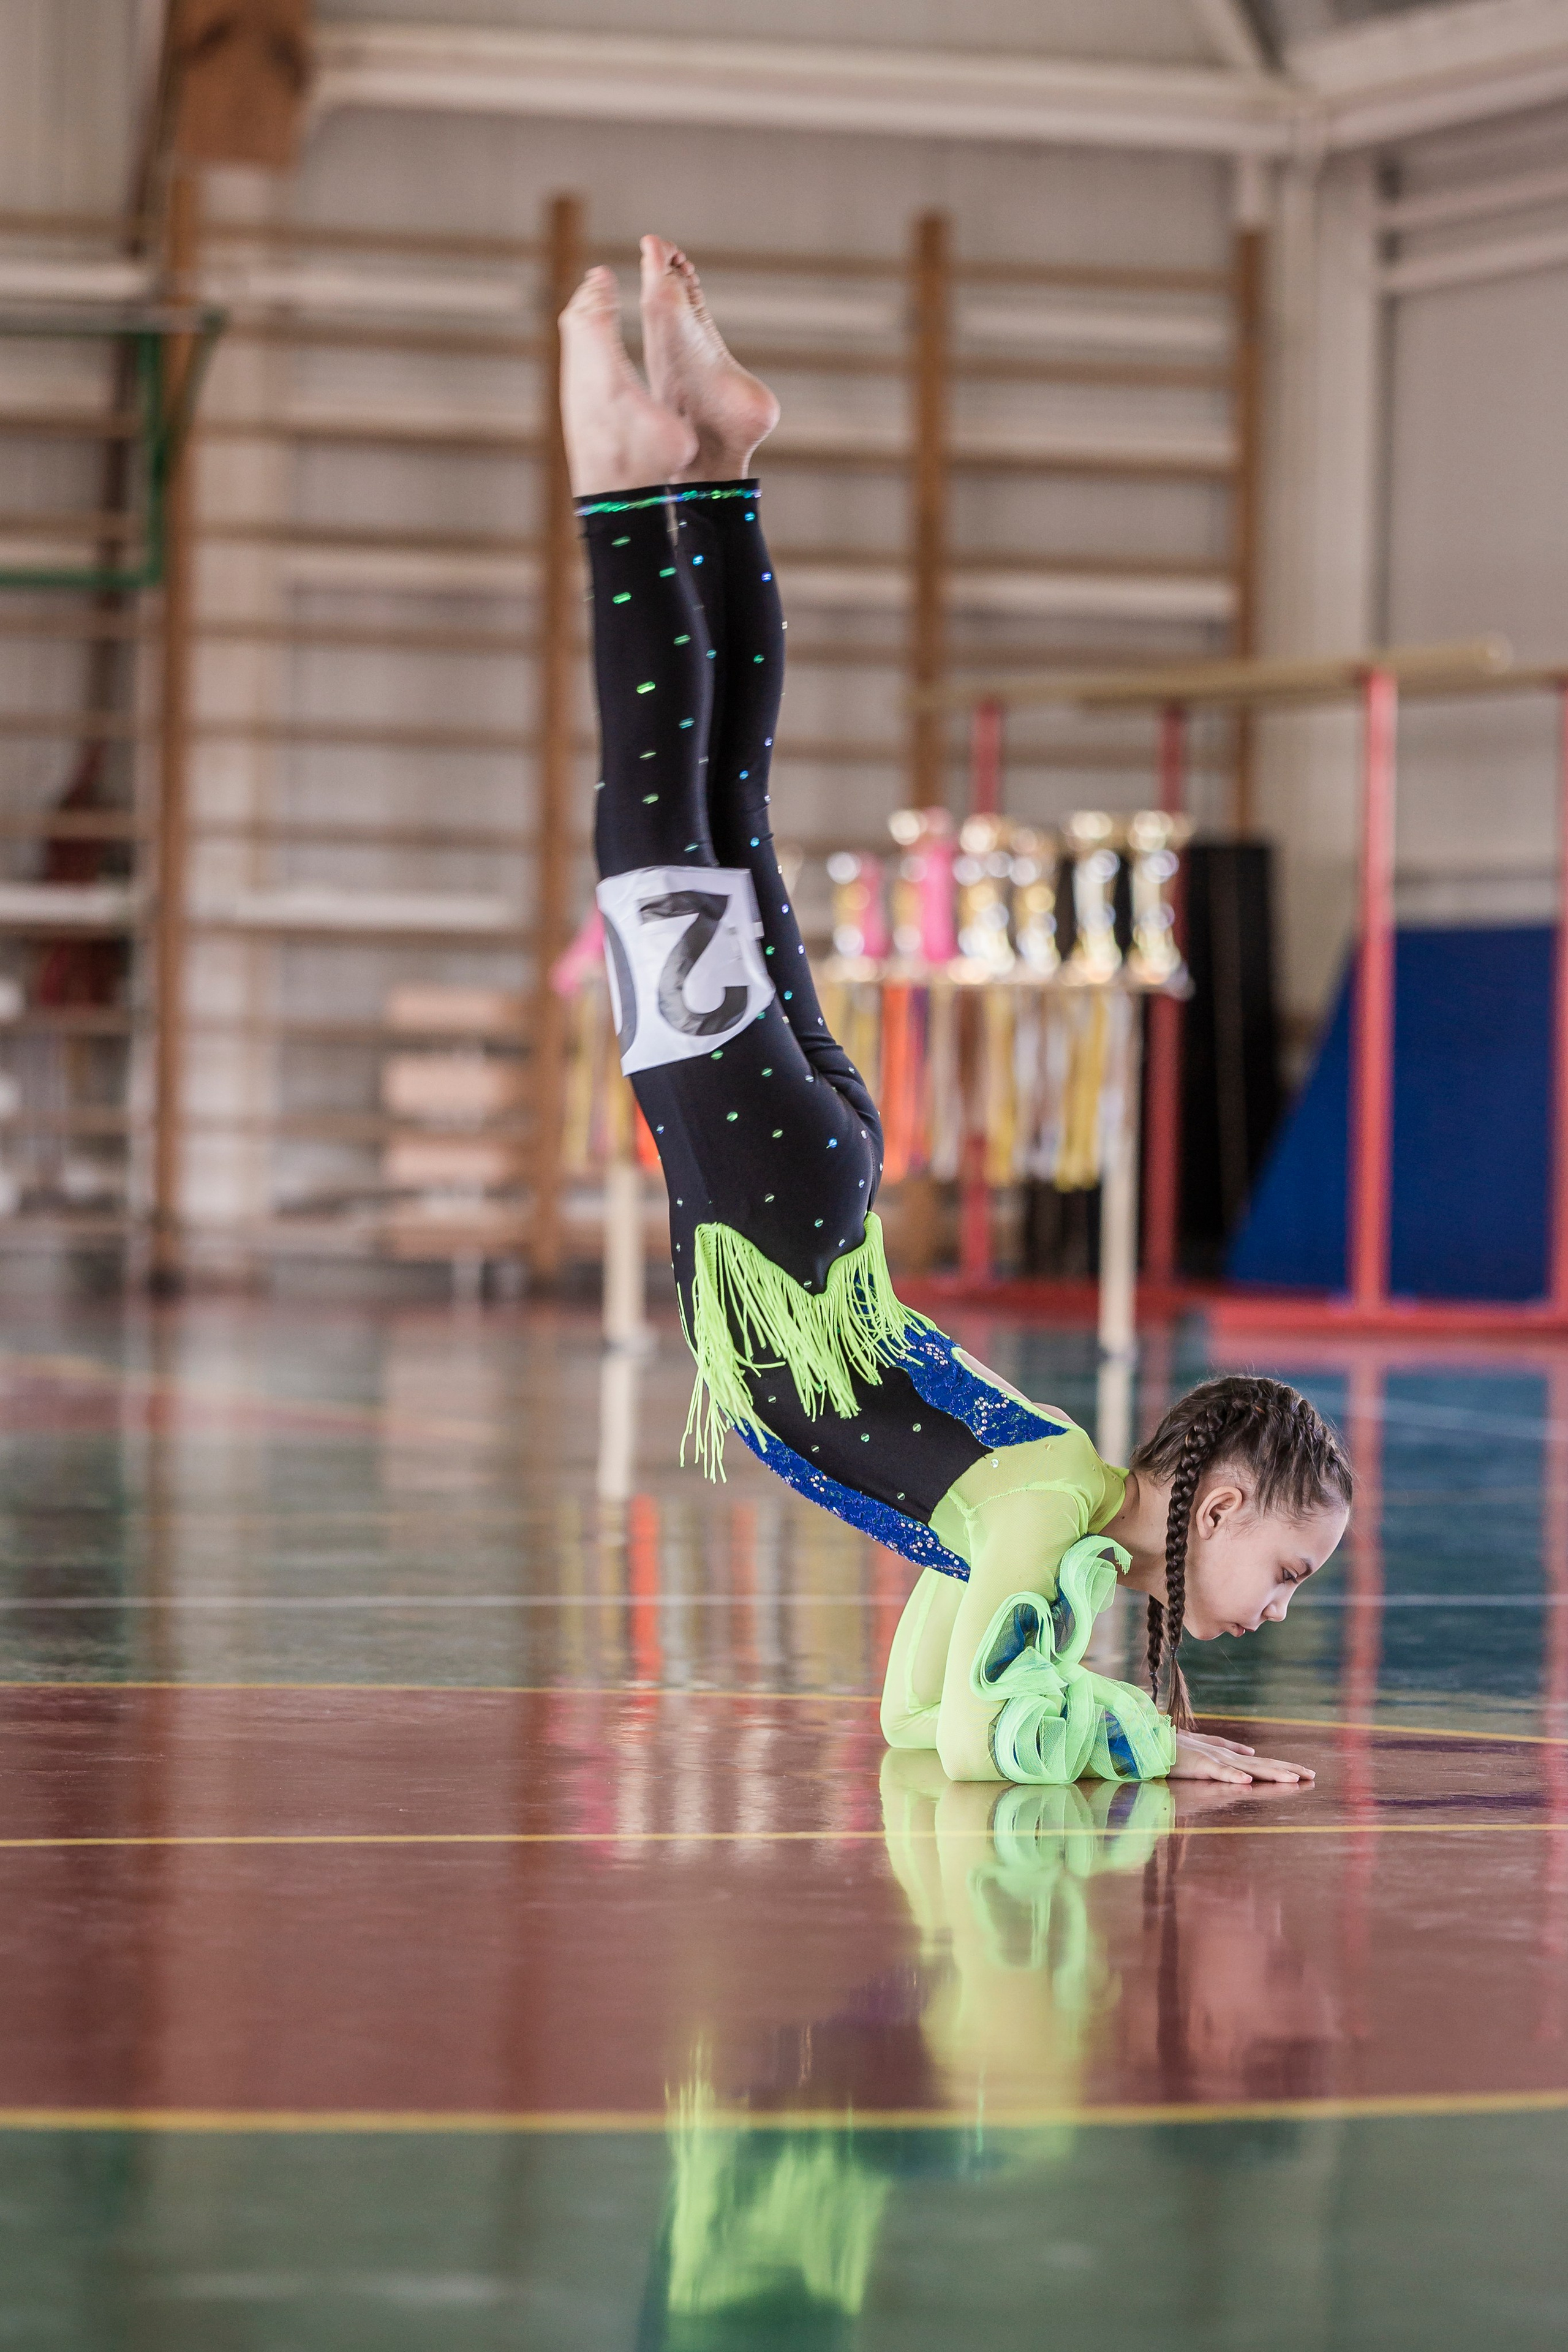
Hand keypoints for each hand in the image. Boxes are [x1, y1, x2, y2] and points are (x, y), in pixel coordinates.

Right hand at [1170, 1730, 1315, 1783]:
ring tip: (1291, 1779)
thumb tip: (1251, 1751)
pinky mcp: (1199, 1765)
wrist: (1151, 1740)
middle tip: (1311, 1775)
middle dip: (1288, 1770)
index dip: (1284, 1766)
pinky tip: (1247, 1781)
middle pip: (1262, 1765)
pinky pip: (1219, 1772)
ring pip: (1247, 1769)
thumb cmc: (1176, 1746)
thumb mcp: (1205, 1746)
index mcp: (1229, 1755)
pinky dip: (1233, 1776)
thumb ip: (1228, 1746)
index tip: (1304, 1772)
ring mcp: (1214, 1760)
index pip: (1262, 1762)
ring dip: (1270, 1773)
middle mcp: (1227, 1757)